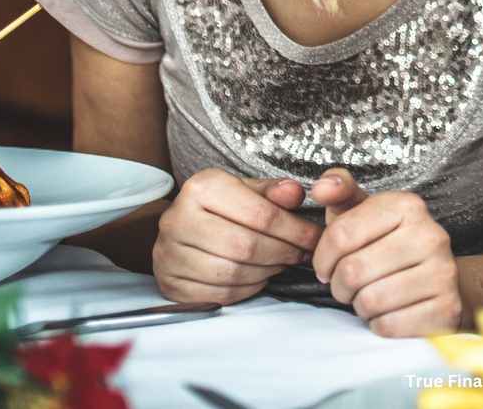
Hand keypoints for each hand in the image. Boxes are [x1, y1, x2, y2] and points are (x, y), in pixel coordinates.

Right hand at [152, 168, 319, 304]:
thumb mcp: (247, 189)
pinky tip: (259, 276)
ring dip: (267, 271)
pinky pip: (219, 293)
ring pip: (232, 273)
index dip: (295, 230)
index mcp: (200, 188)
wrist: (181, 226)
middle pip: (246, 246)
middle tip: (300, 254)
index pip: (260, 214)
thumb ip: (274, 191)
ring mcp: (168, 254)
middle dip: (282, 253)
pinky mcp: (169, 282)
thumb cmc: (221, 206)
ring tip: (281, 263)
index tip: (315, 238)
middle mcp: (177, 219)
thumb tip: (296, 193)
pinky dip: (247, 288)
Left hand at [310, 168, 463, 337]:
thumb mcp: (364, 213)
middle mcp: (431, 235)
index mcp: (408, 206)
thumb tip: (321, 188)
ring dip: (360, 305)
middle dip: (340, 286)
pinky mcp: (446, 308)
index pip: (340, 235)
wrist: (439, 279)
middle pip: (352, 271)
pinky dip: (379, 324)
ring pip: (370, 301)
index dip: (322, 258)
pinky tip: (389, 311)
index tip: (327, 266)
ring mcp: (444, 272)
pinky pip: (389, 325)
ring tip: (370, 296)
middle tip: (348, 286)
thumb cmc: (389, 245)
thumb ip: (340, 193)